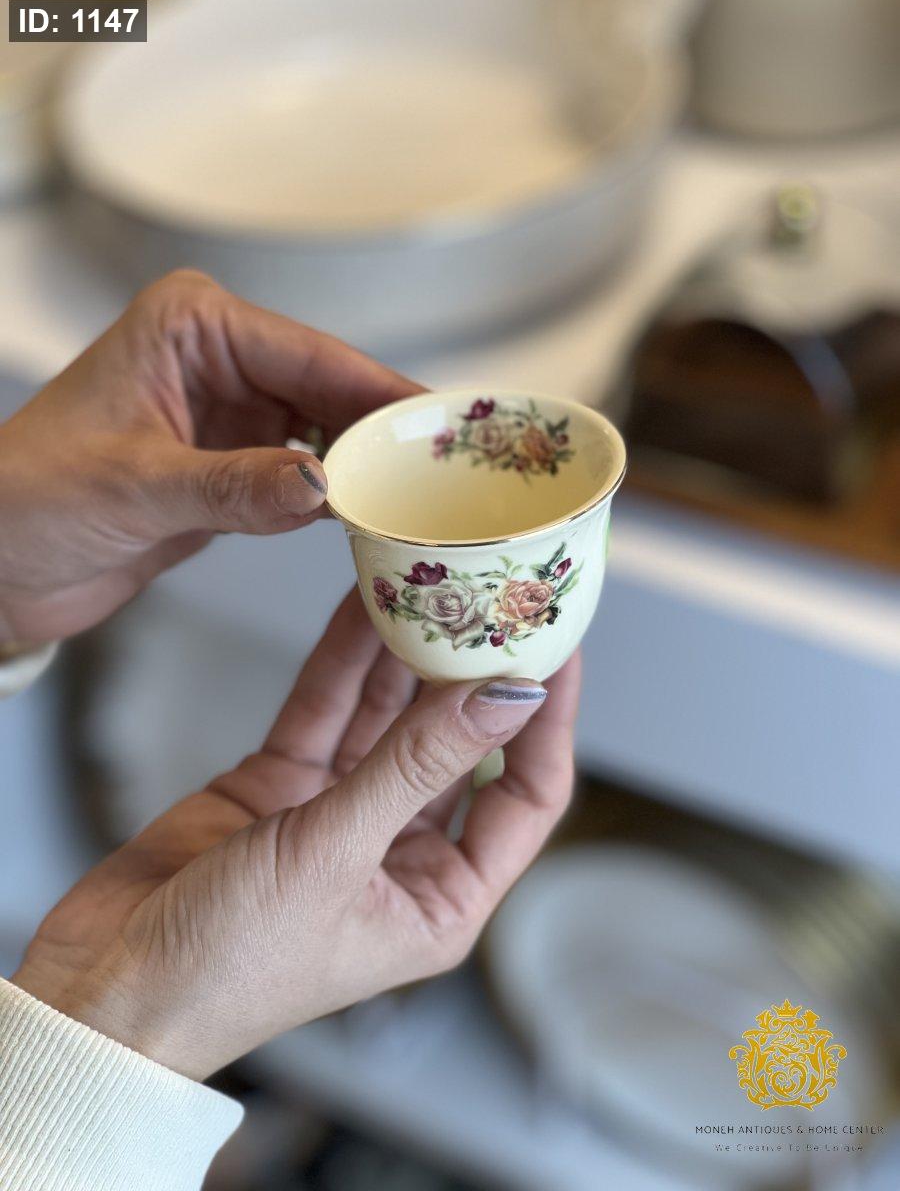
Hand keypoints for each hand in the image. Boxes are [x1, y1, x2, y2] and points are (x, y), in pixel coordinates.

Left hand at [0, 270, 421, 644]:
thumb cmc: (28, 497)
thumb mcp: (134, 487)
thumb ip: (234, 486)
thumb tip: (323, 487)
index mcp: (194, 328)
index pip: (312, 354)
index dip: (382, 391)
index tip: (443, 425)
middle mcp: (221, 361)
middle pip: (335, 391)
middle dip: (388, 432)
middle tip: (453, 472)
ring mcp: (235, 417)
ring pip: (331, 435)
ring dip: (371, 470)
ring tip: (429, 500)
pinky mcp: (238, 468)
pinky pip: (308, 480)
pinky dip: (341, 502)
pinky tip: (378, 521)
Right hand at [13, 591, 579, 1079]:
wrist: (108, 984)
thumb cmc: (231, 966)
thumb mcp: (336, 857)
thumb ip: (417, 766)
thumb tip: (505, 696)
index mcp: (441, 897)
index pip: (525, 795)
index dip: (546, 721)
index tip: (556, 647)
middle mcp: (401, 852)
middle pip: (458, 745)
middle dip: (474, 674)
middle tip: (494, 598)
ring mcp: (341, 814)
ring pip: (390, 717)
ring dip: (408, 654)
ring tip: (434, 582)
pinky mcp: (284, 785)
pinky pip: (327, 710)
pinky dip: (344, 660)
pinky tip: (364, 605)